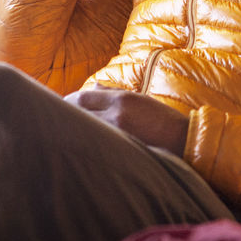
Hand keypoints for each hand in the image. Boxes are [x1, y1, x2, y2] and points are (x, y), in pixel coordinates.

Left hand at [66, 85, 188, 156]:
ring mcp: (117, 135)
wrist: (185, 142)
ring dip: (73, 130)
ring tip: (63, 133)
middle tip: (55, 119)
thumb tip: (92, 88)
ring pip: (84, 129)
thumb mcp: (141, 100)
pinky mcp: (120, 152)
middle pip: (79, 112)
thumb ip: (114, 94)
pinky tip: (80, 148)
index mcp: (122, 100)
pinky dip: (86, 143)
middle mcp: (116, 115)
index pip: (84, 97)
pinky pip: (95, 145)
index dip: (69, 101)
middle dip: (66, 115)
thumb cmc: (163, 121)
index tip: (62, 105)